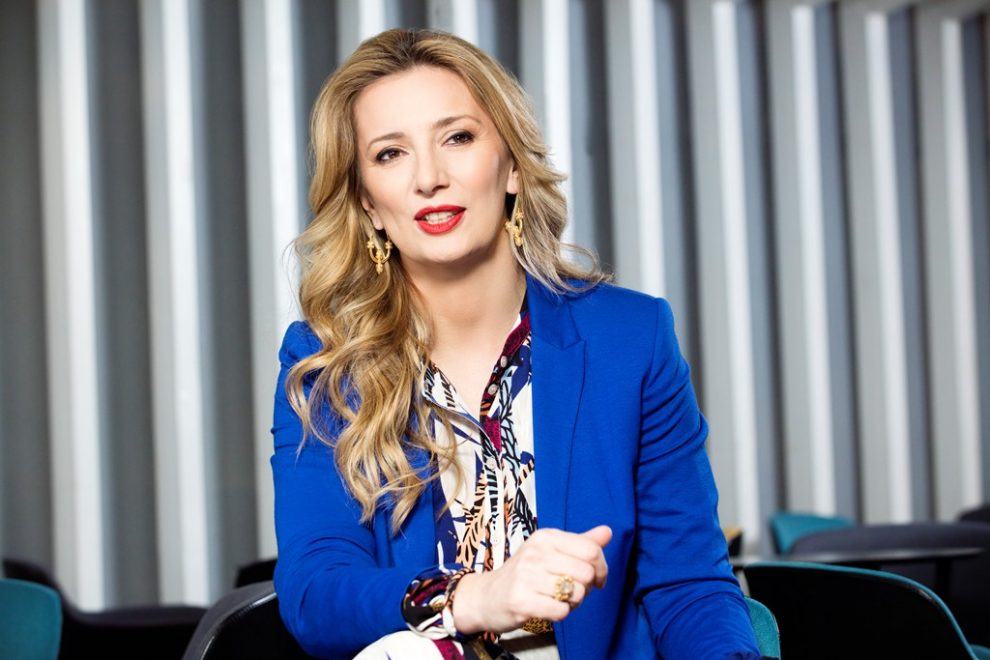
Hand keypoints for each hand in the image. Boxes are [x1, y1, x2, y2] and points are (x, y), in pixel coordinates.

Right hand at [451, 525, 611, 633]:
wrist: (487, 596)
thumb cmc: (526, 574)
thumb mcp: (551, 551)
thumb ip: (581, 543)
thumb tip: (607, 532)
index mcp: (546, 537)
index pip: (591, 550)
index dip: (601, 568)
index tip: (596, 579)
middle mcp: (536, 552)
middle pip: (587, 573)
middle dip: (587, 588)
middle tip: (572, 591)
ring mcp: (526, 576)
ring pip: (576, 593)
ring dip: (573, 603)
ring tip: (558, 599)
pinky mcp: (521, 600)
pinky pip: (561, 611)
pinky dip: (561, 614)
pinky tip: (549, 608)